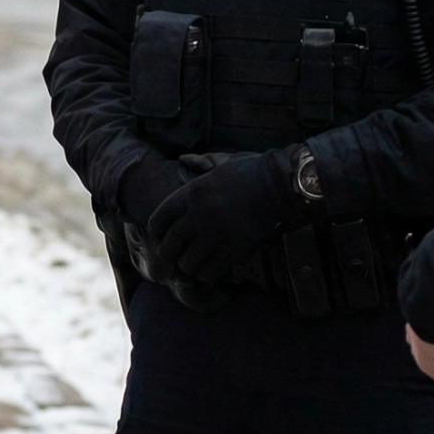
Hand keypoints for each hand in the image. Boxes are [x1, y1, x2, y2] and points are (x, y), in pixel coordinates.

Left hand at [149, 147, 306, 286]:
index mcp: (193, 192)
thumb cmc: (250, 173)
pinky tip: (208, 272)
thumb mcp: (218, 168)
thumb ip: (199, 172)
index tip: (157, 237)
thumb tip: (184, 160)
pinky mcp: (234, 248)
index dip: (156, 230)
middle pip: (172, 242)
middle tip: (170, 258)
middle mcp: (200, 214)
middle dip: (168, 254)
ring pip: (190, 261)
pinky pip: (211, 269)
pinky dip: (206, 274)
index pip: (161, 216)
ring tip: (191, 266)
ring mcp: (217, 232)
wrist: (277, 185)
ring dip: (188, 267)